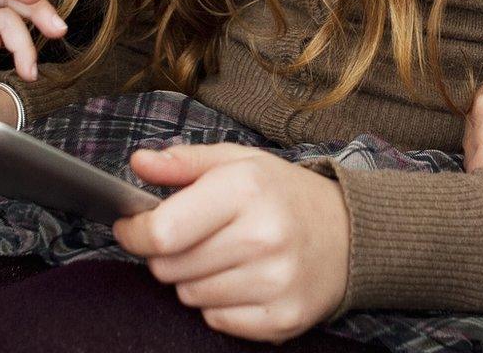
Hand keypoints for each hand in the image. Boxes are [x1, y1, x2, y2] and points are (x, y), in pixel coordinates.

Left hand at [113, 144, 349, 343]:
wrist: (350, 235)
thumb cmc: (283, 195)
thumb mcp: (238, 162)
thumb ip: (184, 162)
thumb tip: (139, 162)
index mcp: (246, 189)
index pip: (163, 231)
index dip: (135, 232)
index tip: (132, 227)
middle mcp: (263, 237)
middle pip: (169, 267)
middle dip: (168, 254)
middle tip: (194, 238)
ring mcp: (275, 282)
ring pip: (189, 296)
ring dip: (194, 279)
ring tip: (225, 256)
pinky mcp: (283, 318)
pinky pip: (216, 321)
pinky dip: (219, 305)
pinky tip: (242, 280)